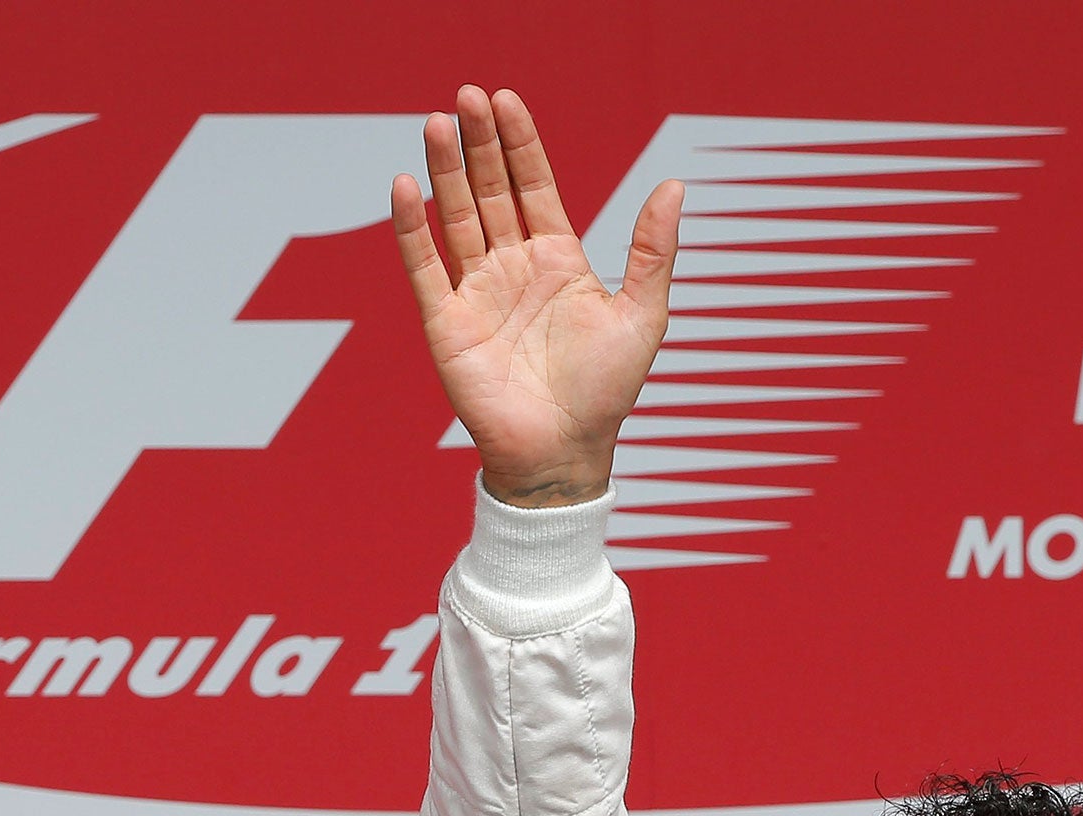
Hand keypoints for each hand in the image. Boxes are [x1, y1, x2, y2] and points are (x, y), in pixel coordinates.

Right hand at [391, 85, 681, 505]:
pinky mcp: (446, 323)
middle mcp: (513, 268)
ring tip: (437, 122)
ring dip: (445, 170)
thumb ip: (653, 250)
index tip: (506, 99)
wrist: (567, 453)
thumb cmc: (607, 392)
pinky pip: (425, 267)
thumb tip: (675, 185)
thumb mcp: (644, 314)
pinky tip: (407, 185)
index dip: (520, 143)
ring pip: (456, 216)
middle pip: (490, 190)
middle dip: (479, 143)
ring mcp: (477, 292)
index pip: (534, 186)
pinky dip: (413, 228)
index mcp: (558, 261)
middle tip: (467, 96)